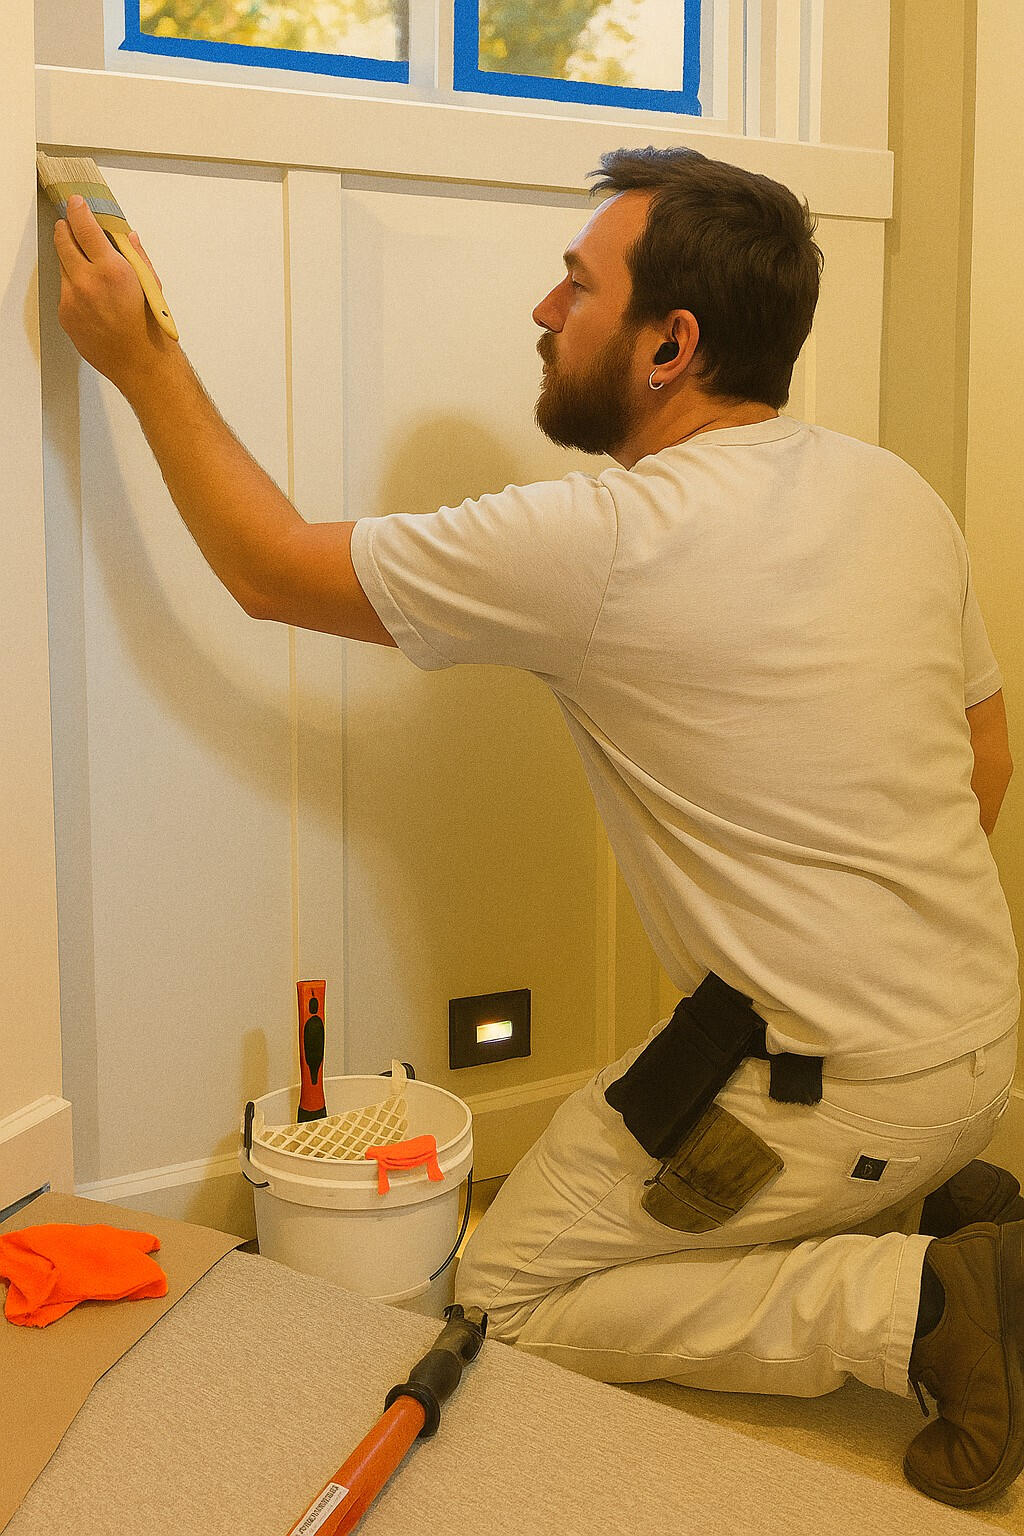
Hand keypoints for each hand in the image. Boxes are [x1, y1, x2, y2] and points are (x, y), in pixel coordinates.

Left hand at [53, 196, 176, 393]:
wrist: (139, 362)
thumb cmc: (149, 327)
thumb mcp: (150, 285)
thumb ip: (136, 256)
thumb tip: (126, 237)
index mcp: (111, 270)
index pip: (84, 227)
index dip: (78, 210)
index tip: (75, 203)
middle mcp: (87, 282)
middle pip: (63, 241)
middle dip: (65, 228)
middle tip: (69, 223)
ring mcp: (72, 299)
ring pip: (62, 267)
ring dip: (71, 260)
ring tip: (86, 265)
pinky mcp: (65, 314)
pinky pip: (64, 290)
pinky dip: (73, 286)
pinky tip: (90, 295)